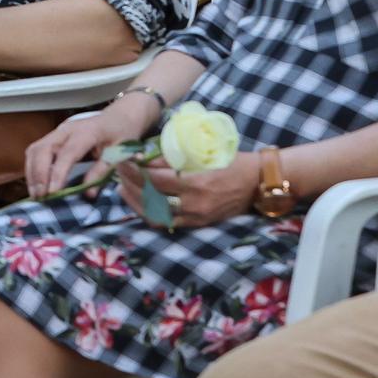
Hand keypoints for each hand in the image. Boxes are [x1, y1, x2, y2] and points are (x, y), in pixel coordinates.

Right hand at [25, 97, 159, 196]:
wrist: (119, 116)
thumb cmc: (122, 134)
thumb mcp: (119, 154)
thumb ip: (102, 172)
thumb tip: (88, 194)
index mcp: (86, 132)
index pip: (67, 154)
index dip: (57, 174)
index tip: (52, 193)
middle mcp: (67, 129)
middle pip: (43, 149)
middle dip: (38, 174)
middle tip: (40, 197)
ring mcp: (58, 132)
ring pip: (36, 149)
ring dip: (32, 172)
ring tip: (36, 194)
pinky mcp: (54, 137)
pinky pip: (36, 151)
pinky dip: (33, 168)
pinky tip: (36, 183)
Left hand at [120, 151, 262, 229]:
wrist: (258, 183)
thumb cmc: (232, 162)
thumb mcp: (204, 154)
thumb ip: (176, 158)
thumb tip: (146, 157)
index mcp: (196, 183)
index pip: (155, 179)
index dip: (136, 170)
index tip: (124, 159)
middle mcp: (194, 203)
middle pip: (151, 197)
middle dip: (129, 183)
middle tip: (119, 170)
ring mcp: (196, 216)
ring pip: (155, 214)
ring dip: (135, 201)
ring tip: (122, 187)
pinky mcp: (197, 223)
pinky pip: (167, 222)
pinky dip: (149, 213)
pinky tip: (139, 202)